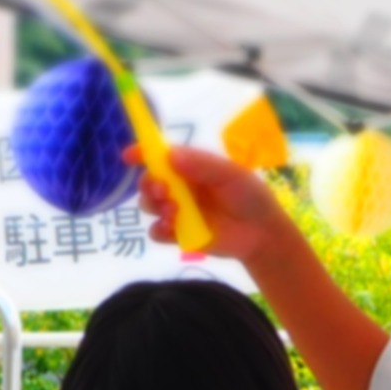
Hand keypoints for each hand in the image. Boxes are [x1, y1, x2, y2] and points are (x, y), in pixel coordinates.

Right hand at [133, 144, 293, 264]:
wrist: (261, 233)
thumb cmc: (249, 196)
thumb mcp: (230, 174)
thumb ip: (202, 165)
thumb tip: (169, 156)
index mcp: (190, 167)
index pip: (161, 157)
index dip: (143, 154)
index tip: (129, 156)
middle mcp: (180, 187)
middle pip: (149, 181)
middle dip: (149, 184)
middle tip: (163, 191)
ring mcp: (177, 212)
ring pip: (148, 205)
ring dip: (154, 206)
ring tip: (173, 212)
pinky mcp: (178, 235)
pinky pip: (156, 232)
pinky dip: (159, 229)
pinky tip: (171, 229)